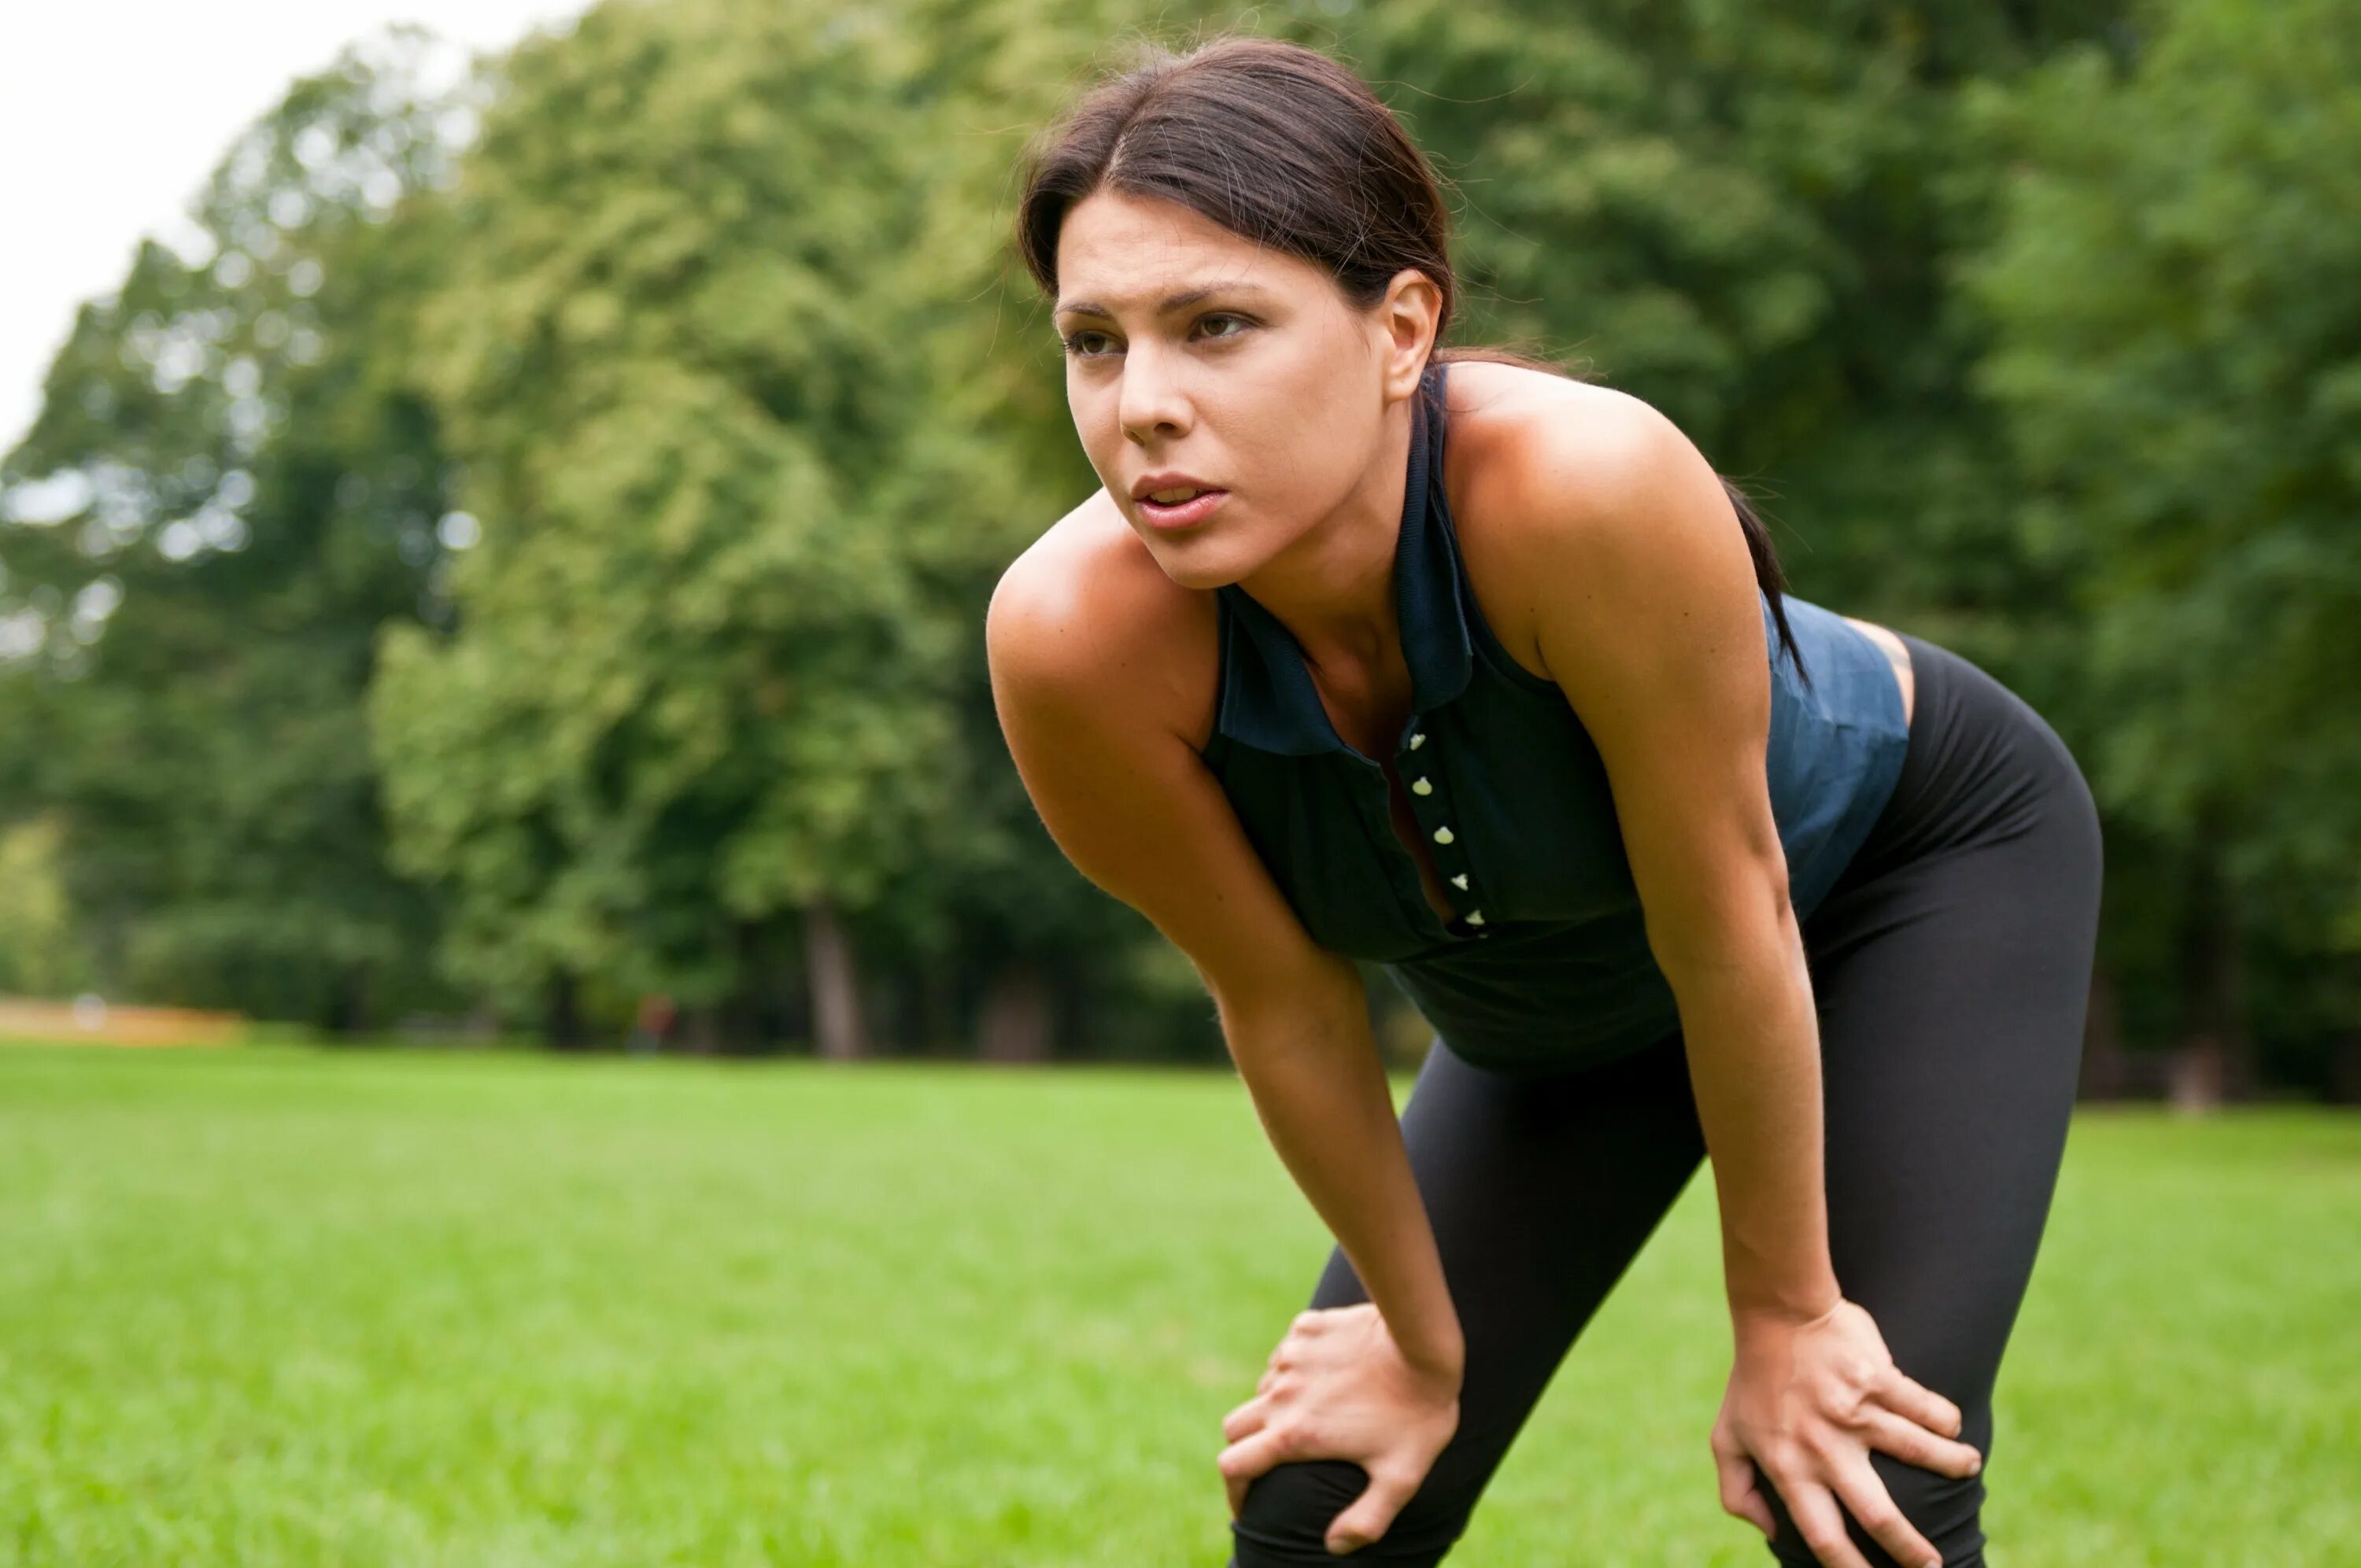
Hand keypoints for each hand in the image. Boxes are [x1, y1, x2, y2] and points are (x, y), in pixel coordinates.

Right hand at [1217, 1302, 1461, 1554]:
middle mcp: (1281, 1394)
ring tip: (1312, 1414)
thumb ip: (1367, 1520)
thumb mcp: (1400, 1478)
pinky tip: (1329, 1373)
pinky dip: (1297, 1368)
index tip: (1248, 1507)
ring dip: (1276, 1405)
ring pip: (1264, 1388)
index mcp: (1295, 1434)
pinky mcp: (1305, 1328)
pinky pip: (1287, 1353)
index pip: (1234, 1466)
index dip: (1235, 1492)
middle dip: (1246, 1447)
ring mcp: (1290, 1356)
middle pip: (1236, 1427)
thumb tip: (1334, 1546)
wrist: (1423, 1341)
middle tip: (1274, 1460)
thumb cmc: (1417, 1413)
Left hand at [1709, 1298, 1982, 1567]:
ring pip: (1919, 1451)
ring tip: (1967, 1471)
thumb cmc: (1752, 1380)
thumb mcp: (1727, 1438)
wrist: (1777, 1312)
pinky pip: (1925, 1406)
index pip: (1824, 1535)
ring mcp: (1855, 1411)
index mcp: (1790, 1467)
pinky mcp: (1879, 1377)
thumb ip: (1737, 1489)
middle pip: (1878, 1514)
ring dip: (1951, 1465)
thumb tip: (1768, 1532)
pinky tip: (1954, 1429)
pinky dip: (1945, 1421)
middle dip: (1912, 1549)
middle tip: (1934, 1565)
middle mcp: (1826, 1446)